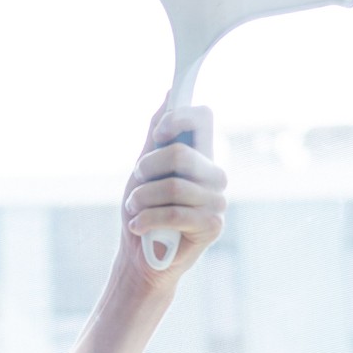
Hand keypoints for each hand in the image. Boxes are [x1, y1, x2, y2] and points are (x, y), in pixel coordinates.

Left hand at [120, 104, 226, 286]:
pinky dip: (147, 219)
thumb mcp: (144, 169)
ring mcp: (217, 200)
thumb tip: (169, 95)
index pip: (203, 118)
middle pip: (181, 153)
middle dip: (147, 170)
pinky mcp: (213, 225)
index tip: (160, 133)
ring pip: (173, 186)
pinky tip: (139, 227)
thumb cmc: (143, 211)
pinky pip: (174, 213)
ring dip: (141, 200)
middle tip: (136, 185)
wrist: (140, 258)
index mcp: (199, 155)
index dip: (180, 118)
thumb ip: (157, 135)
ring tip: (135, 210)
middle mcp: (214, 174)